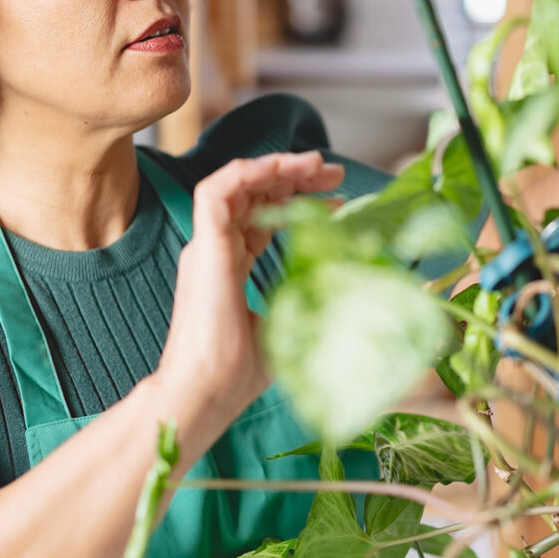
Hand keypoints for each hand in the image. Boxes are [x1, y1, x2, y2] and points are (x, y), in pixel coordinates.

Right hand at [157, 152, 343, 420]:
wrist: (206, 393)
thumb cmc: (241, 375)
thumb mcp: (291, 325)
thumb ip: (313, 301)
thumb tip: (355, 290)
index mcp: (229, 269)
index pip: (261, 220)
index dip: (298, 203)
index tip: (338, 200)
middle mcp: (215, 251)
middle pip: (253, 196)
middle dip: (294, 177)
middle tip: (334, 173)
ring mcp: (206, 247)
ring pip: (234, 184)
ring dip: (275, 167)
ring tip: (315, 164)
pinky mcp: (203, 247)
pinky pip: (214, 191)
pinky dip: (247, 172)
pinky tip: (281, 167)